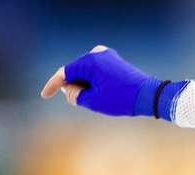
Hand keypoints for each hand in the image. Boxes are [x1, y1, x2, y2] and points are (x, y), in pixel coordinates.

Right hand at [40, 45, 159, 116]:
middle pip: (75, 73)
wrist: (150, 95)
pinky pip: (96, 72)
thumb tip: (70, 88)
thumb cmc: (122, 99)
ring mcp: (106, 55)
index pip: (64, 73)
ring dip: (87, 86)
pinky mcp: (113, 60)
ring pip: (86, 73)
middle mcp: (96, 53)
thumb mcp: (93, 101)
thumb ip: (76, 95)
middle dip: (75, 88)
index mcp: (89, 61)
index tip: (44, 95)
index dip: (53, 86)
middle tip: (87, 102)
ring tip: (102, 98)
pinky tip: (105, 93)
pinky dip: (95, 82)